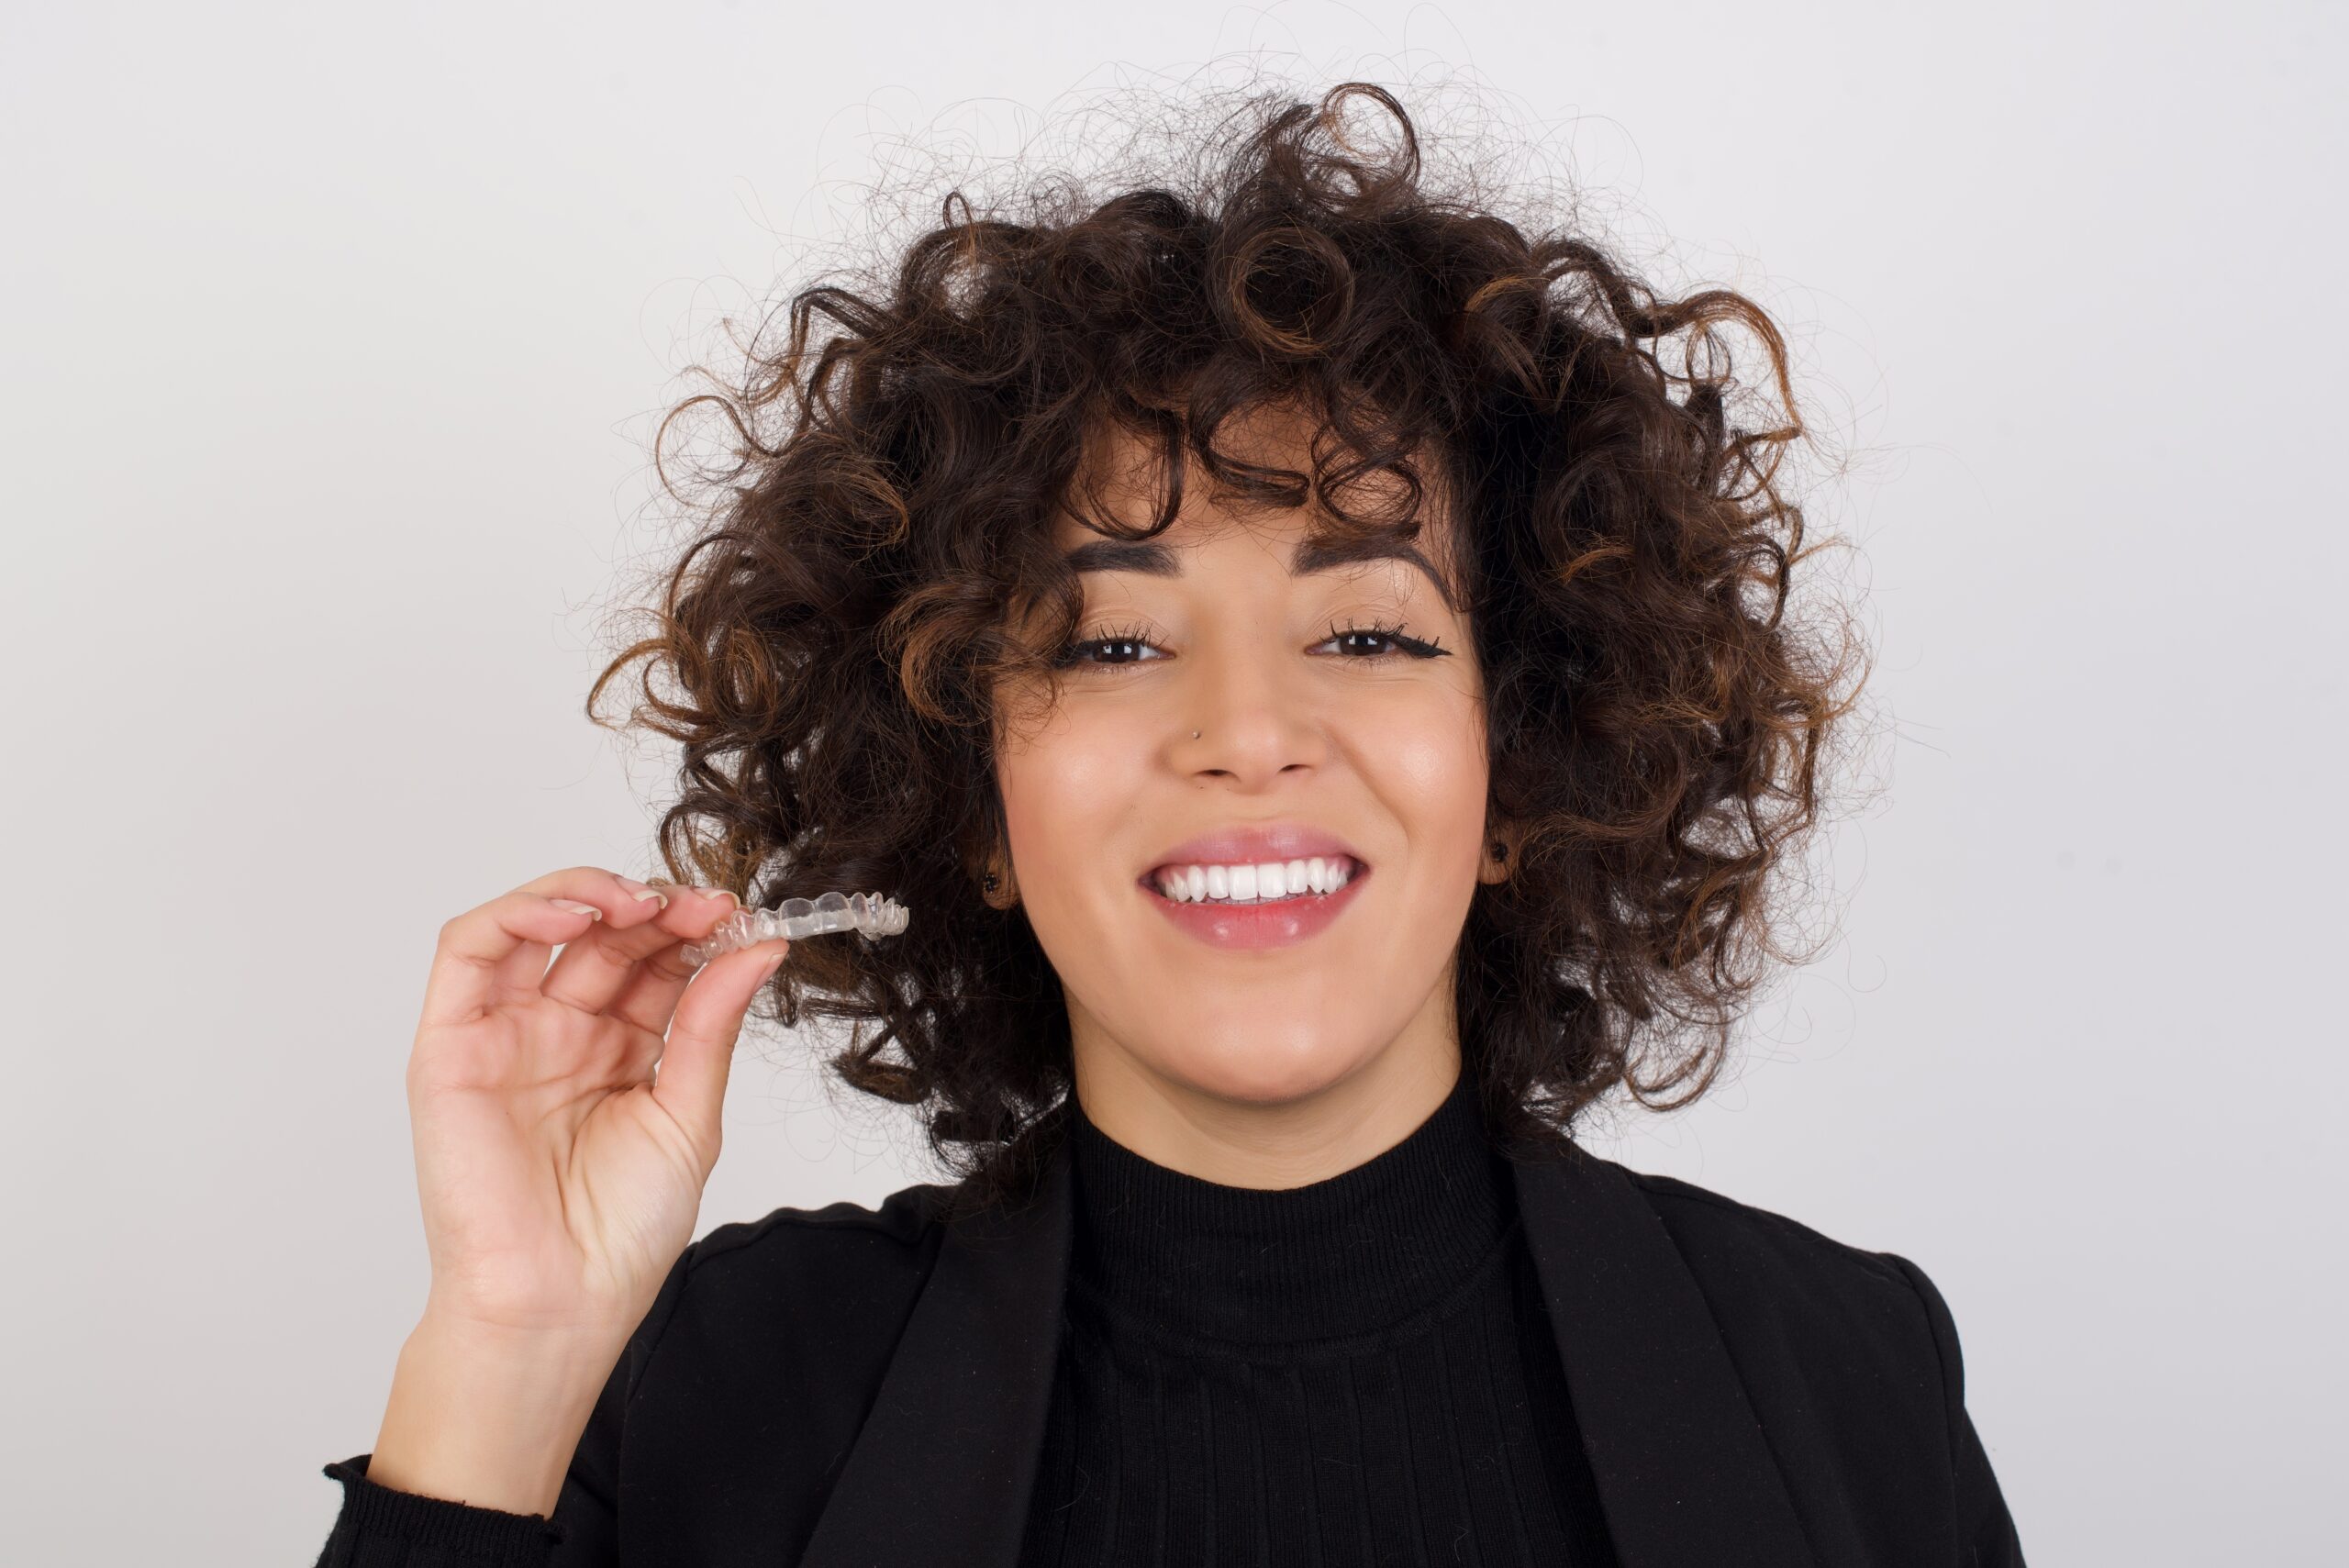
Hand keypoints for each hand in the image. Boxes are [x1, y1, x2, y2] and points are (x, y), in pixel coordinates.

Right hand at [401, 867, 785, 1341]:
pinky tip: (576, 915)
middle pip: (606, 938)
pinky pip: (470, 952)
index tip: (740, 918)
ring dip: (589, 894)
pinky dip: (517, 913)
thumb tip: (758, 948)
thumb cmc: (620, 1233)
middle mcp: (561, 1034)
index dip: (696, 931)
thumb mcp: (688, 1115)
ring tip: (645, 903)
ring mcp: (506, 1035)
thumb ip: (711, 1026)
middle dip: (658, 909)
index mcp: (620, 1051)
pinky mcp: (451, 1045)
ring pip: (535, 925)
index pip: (657, 963)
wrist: (559, 1303)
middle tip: (706, 905)